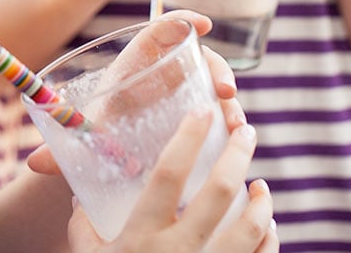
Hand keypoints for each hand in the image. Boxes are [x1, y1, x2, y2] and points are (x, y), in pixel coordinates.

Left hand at [27, 10, 244, 176]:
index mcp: (134, 64)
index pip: (159, 31)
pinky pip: (218, 108)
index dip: (181, 20)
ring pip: (213, 83)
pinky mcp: (197, 115)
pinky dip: (230, 117)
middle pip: (195, 56)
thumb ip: (60, 147)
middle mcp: (163, 73)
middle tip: (225, 90)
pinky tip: (237, 135)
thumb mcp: (85, 137)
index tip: (203, 24)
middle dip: (216, 67)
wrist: (107, 154)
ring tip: (235, 122)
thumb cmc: (96, 134)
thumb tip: (33, 163)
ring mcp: (184, 92)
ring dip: (228, 98)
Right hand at [67, 116, 277, 252]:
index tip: (202, 112)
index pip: (169, 174)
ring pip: (251, 227)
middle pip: (219, 192)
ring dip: (261, 199)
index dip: (187, 138)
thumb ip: (83, 226)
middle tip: (246, 130)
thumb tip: (80, 192)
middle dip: (238, 154)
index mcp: (142, 238)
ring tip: (260, 182)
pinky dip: (270, 239)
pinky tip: (267, 223)